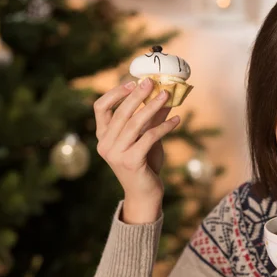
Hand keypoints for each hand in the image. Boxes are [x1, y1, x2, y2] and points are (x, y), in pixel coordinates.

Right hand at [94, 78, 179, 222]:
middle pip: (120, 113)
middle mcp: (105, 145)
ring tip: (167, 96)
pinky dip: (164, 127)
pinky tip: (177, 120)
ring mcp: (116, 154)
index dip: (115, 93)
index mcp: (103, 137)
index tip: (132, 82)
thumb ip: (150, 119)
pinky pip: (149, 137)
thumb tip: (163, 96)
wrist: (144, 194)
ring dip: (152, 107)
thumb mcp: (146, 139)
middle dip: (138, 95)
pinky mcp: (131, 161)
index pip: (100, 108)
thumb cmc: (144, 164)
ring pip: (135, 123)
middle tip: (153, 83)